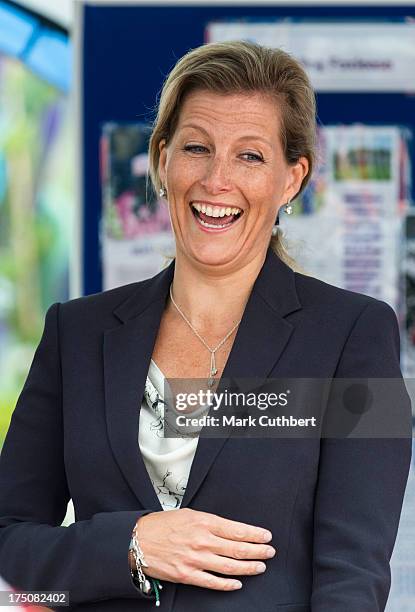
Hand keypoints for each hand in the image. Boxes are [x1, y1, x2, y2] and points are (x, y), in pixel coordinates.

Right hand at [133, 508, 275, 590]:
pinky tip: (238, 584)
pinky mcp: (187, 575)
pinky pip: (213, 582)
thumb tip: (229, 529)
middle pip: (237, 548)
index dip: (254, 534)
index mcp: (203, 521)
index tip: (266, 536)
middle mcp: (202, 540)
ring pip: (229, 566)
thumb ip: (209, 522)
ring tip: (260, 566)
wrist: (138, 540)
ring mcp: (195, 559)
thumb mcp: (188, 514)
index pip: (236, 529)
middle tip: (270, 552)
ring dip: (248, 567)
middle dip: (257, 551)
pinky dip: (228, 585)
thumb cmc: (162, 525)